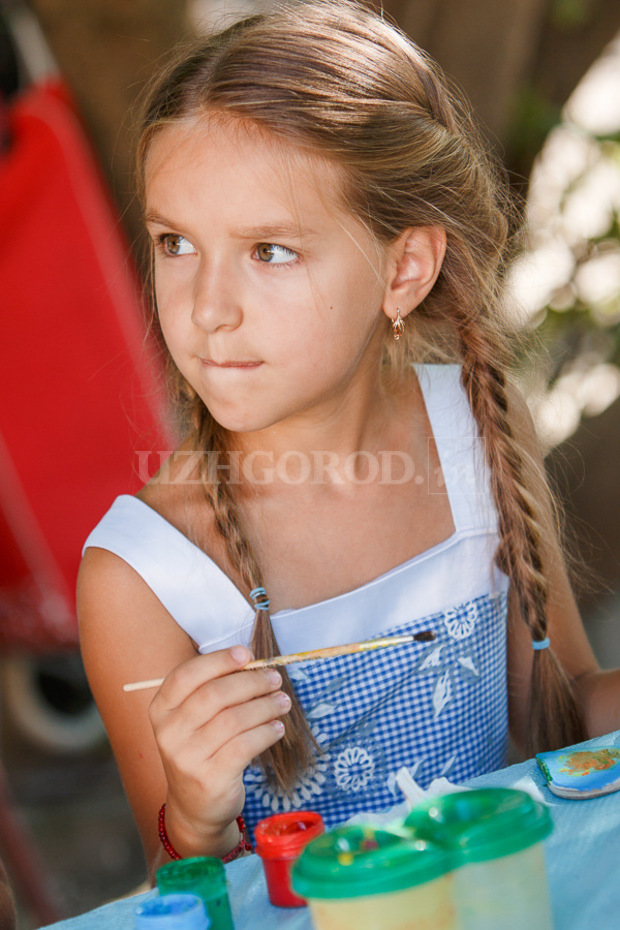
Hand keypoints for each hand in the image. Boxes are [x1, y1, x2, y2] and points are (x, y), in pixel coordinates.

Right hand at [148, 644, 289, 856]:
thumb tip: (252, 663)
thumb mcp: (194, 720)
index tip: (246, 654)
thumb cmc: (201, 750)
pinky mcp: (209, 779)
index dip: (218, 661)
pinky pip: (245, 746)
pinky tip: (277, 728)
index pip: (186, 675)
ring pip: (234, 720)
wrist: (194, 808)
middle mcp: (169, 733)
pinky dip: (266, 732)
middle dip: (251, 682)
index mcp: (161, 709)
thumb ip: (213, 691)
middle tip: (274, 678)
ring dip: (265, 706)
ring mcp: (187, 758)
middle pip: (214, 695)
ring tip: (282, 702)